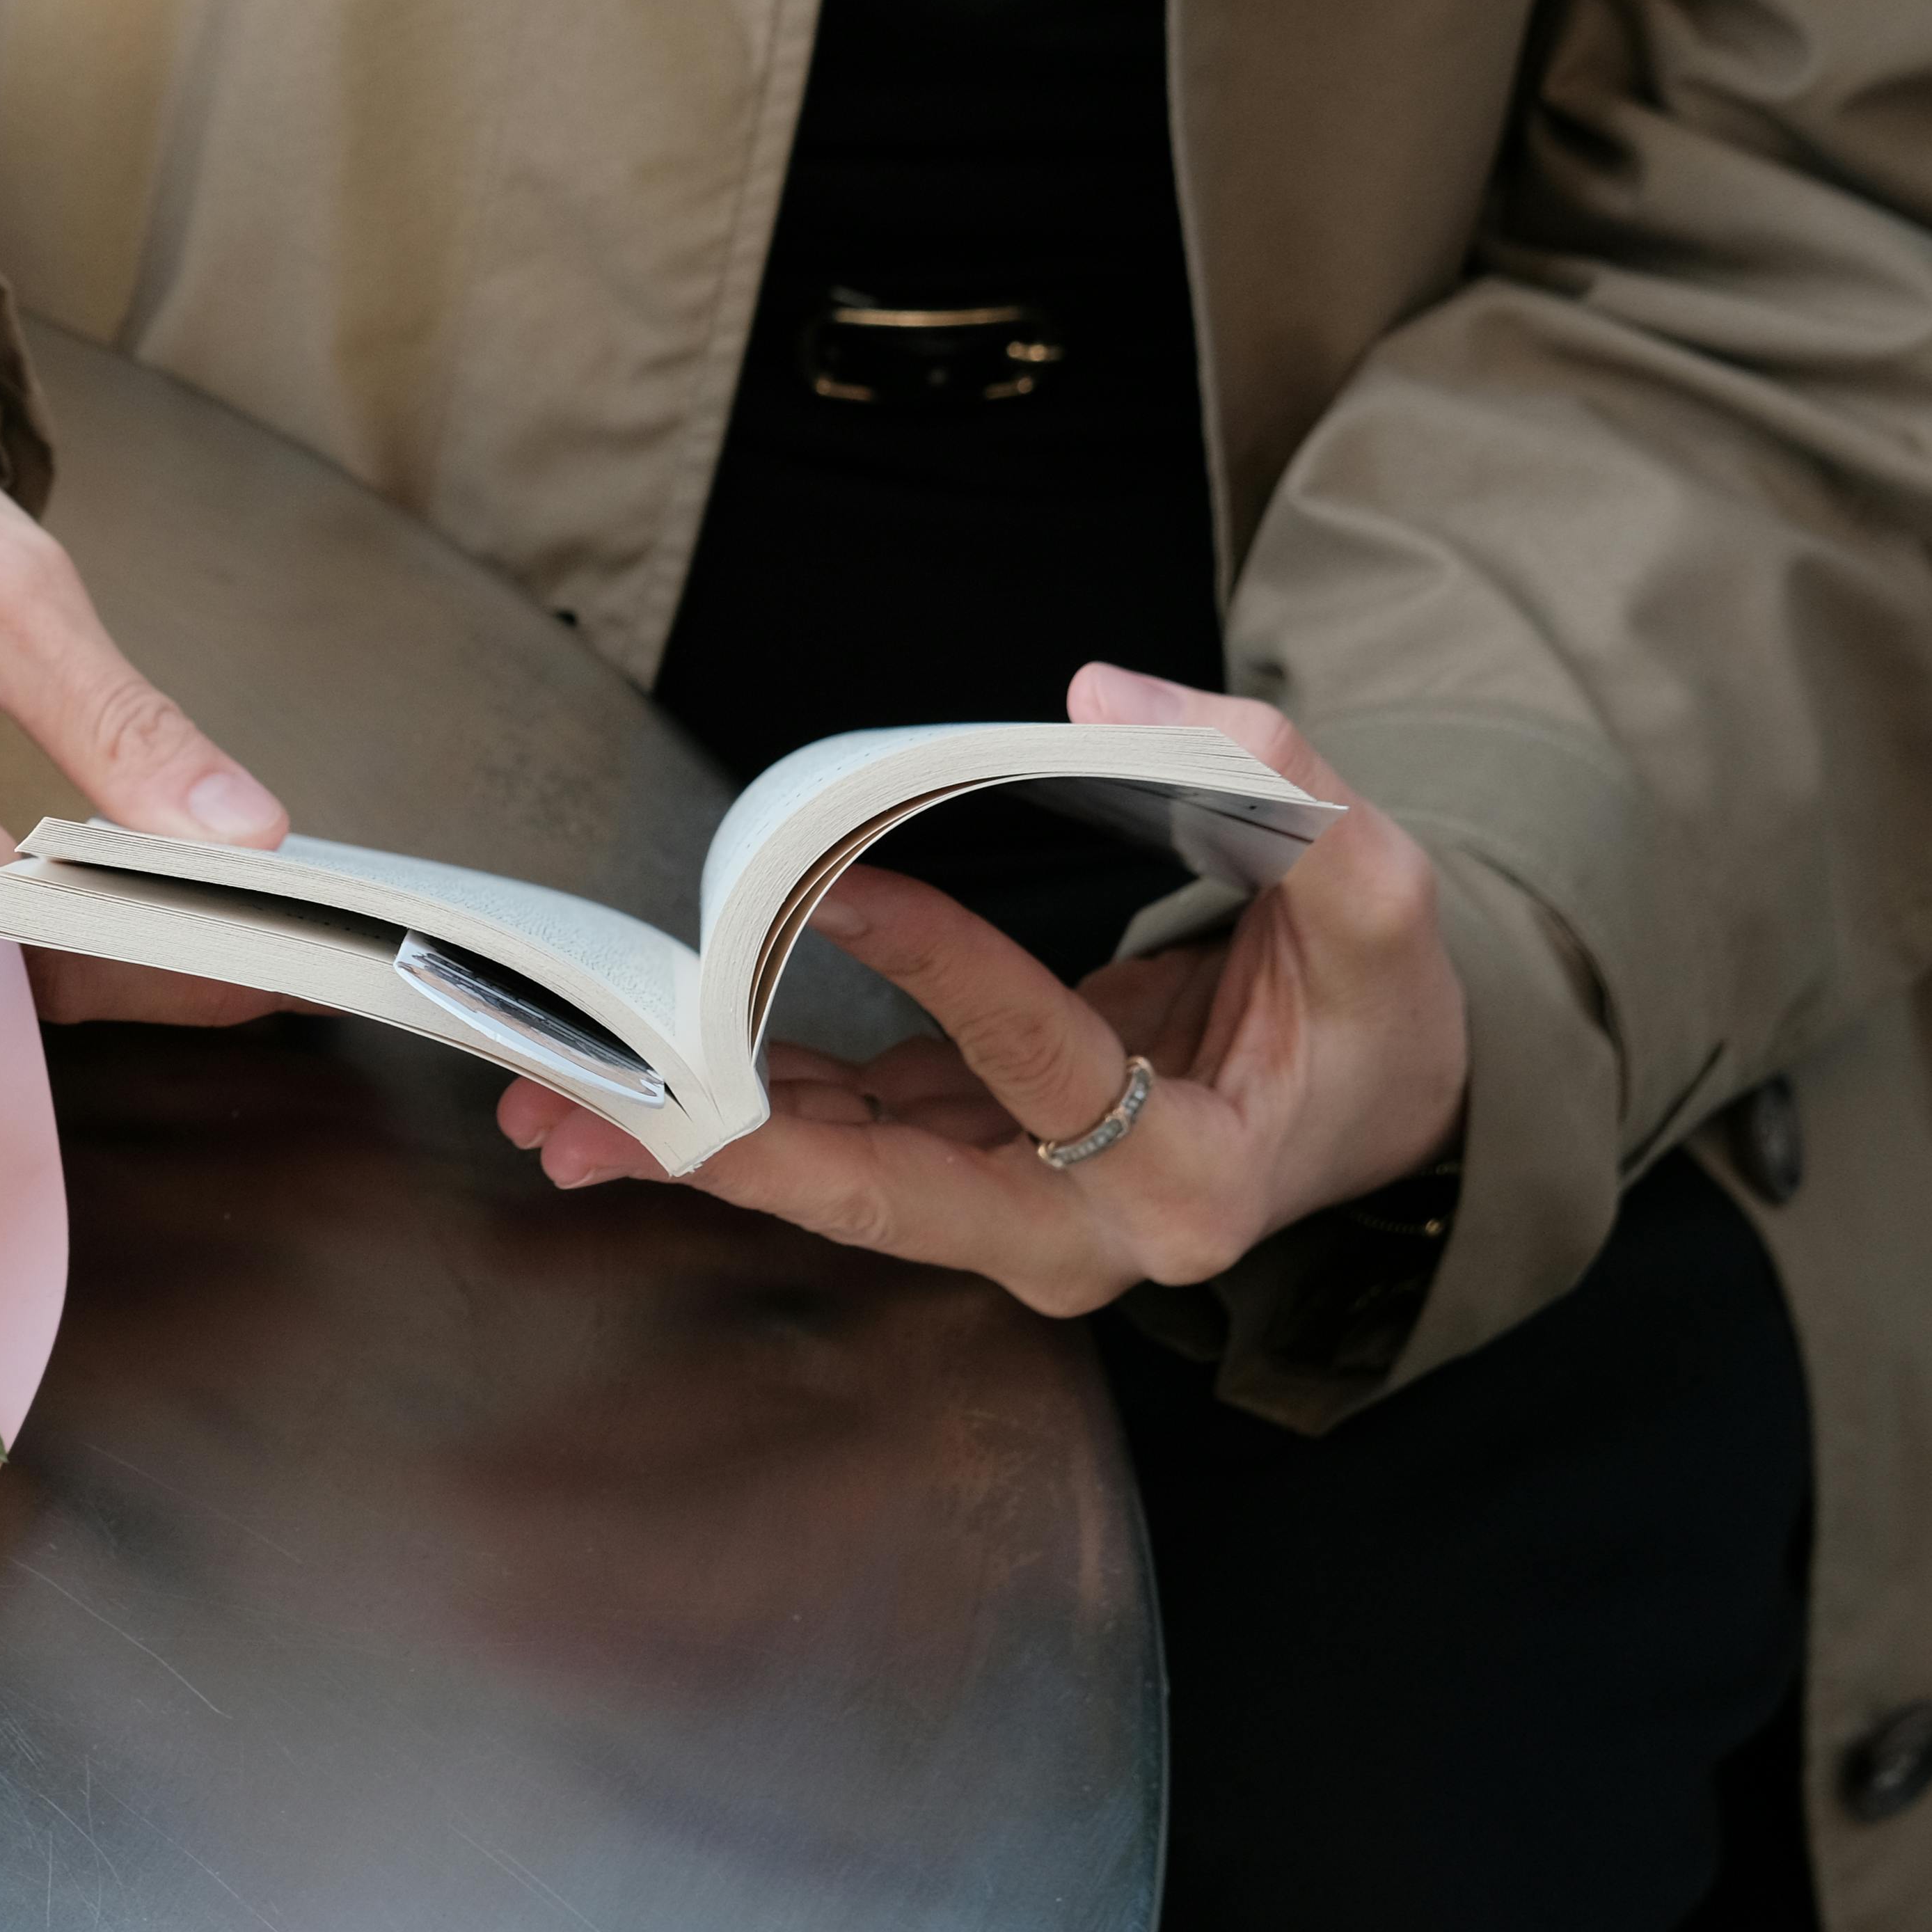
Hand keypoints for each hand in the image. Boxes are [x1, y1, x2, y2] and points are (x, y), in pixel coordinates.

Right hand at [0, 397, 294, 1020]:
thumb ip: (118, 719)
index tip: (282, 959)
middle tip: (297, 967)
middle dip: (157, 983)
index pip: (27, 935)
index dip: (161, 960)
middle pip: (10, 991)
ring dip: (118, 970)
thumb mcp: (5, 587)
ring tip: (252, 946)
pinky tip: (154, 915)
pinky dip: (62, 938)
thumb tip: (245, 835)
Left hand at [497, 666, 1467, 1313]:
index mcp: (1193, 1180)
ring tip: (553, 1107)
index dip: (947, 973)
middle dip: (733, 1150)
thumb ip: (1280, 784)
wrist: (1375, 1106)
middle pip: (887, 1195)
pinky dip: (737, 1113)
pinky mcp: (963, 1176)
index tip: (840, 887)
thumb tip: (1106, 697)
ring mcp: (1015, 1220)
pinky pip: (838, 1144)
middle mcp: (1086, 1234)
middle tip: (593, 1112)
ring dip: (692, 1145)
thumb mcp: (1378, 897)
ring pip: (835, 1181)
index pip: (1045, 1068)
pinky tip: (632, 1089)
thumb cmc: (1375, 1007)